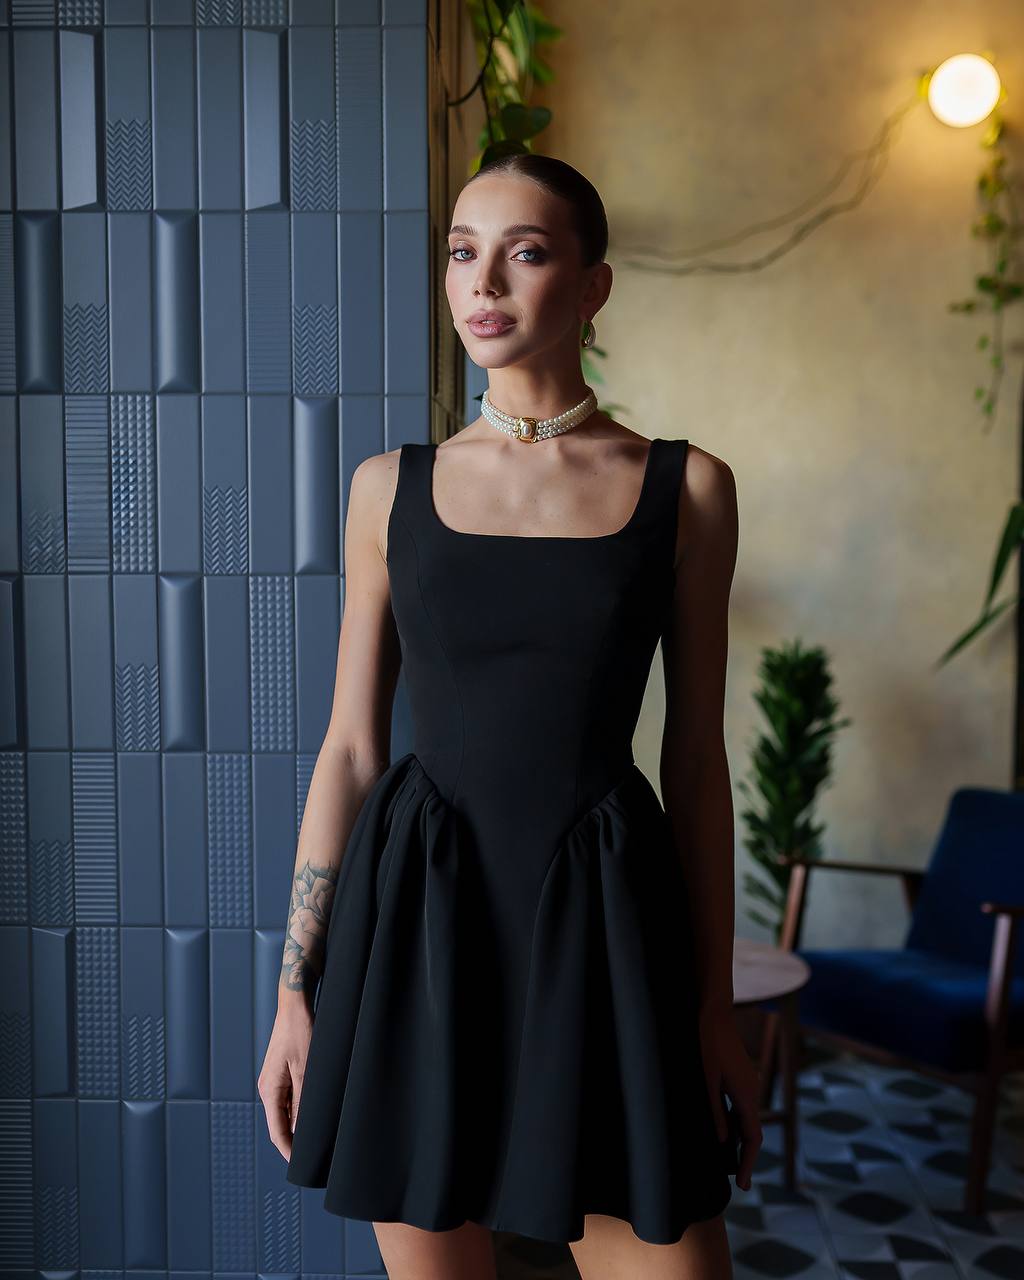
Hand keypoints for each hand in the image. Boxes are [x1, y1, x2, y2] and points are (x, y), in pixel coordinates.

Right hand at [258, 999, 314, 1160]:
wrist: (295, 1004)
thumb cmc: (301, 1032)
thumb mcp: (306, 1069)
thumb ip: (302, 1102)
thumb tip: (301, 1131)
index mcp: (270, 1090)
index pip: (277, 1131)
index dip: (289, 1151)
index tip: (303, 1167)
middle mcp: (268, 1088)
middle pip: (280, 1125)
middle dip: (295, 1142)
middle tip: (315, 1157)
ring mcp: (274, 1081)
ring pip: (285, 1113)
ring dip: (298, 1126)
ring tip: (317, 1140)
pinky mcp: (282, 1073)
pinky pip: (289, 1100)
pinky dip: (300, 1111)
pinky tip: (313, 1115)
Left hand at [698, 1003, 762, 1191]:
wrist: (713, 1012)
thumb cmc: (706, 1044)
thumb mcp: (706, 1081)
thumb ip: (715, 1112)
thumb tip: (724, 1142)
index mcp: (746, 1095)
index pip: (753, 1139)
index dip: (749, 1164)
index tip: (744, 1186)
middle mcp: (752, 1091)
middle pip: (753, 1133)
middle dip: (746, 1157)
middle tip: (739, 1181)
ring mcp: (747, 1083)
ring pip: (747, 1120)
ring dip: (740, 1141)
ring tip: (728, 1162)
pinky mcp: (740, 1077)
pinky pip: (742, 1108)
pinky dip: (736, 1124)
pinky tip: (723, 1131)